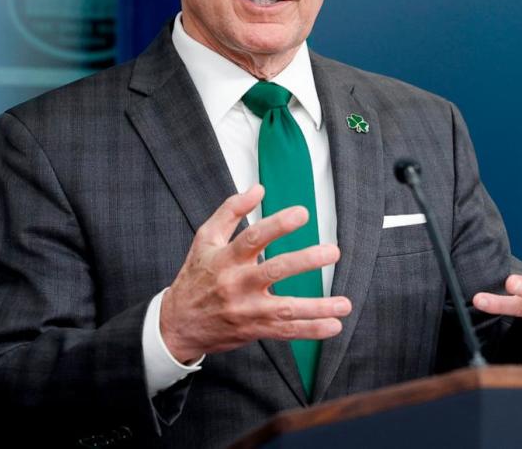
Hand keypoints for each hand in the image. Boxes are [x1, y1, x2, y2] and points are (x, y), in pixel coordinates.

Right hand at [159, 185, 351, 362]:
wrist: (177, 324)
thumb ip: (231, 211)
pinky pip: (286, 332)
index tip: (302, 213)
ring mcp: (246, 310)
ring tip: (344, 303)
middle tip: (332, 252)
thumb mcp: (205, 239)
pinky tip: (333, 325)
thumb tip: (258, 189)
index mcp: (226, 258)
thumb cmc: (195, 277)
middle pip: (274, 271)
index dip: (278, 224)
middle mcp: (236, 284)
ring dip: (317, 307)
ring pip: (285, 308)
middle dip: (305, 261)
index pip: (253, 238)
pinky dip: (311, 330)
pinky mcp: (254, 329)